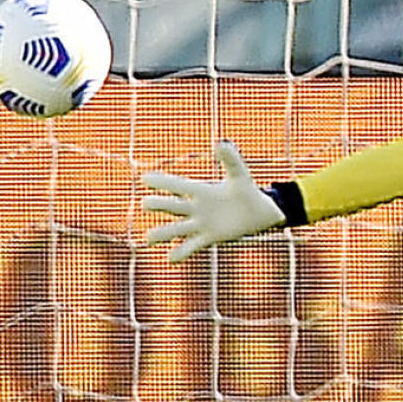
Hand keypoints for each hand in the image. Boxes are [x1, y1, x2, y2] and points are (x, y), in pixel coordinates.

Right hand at [139, 142, 284, 259]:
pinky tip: (170, 259)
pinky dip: (179, 254)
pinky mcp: (207, 238)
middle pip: (171, 206)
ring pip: (175, 229)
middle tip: (147, 204)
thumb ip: (231, 160)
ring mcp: (199, 224)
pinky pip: (189, 247)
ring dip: (162, 233)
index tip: (144, 178)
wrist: (257, 212)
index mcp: (200, 190)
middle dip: (159, 205)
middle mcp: (195, 207)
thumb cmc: (245, 190)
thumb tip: (221, 142)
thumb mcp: (239, 174)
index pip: (177, 185)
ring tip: (149, 238)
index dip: (162, 182)